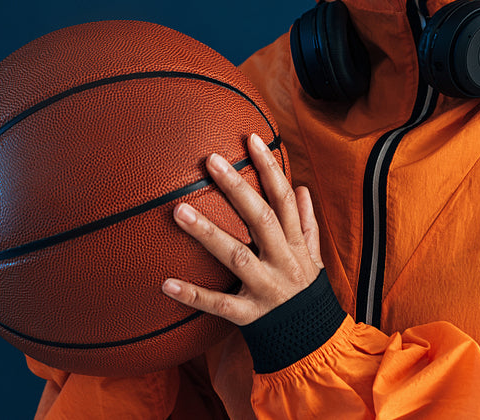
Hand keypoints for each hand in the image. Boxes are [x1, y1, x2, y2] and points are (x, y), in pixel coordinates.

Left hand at [162, 132, 323, 325]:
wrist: (314, 341)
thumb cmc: (306, 292)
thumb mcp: (313, 256)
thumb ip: (306, 223)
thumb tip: (300, 187)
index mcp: (295, 243)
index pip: (284, 197)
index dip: (269, 167)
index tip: (251, 138)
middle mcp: (282, 261)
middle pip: (261, 218)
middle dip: (237, 188)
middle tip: (210, 160)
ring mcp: (266, 288)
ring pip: (236, 257)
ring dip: (207, 233)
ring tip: (178, 210)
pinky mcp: (250, 315)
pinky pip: (219, 305)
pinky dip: (194, 295)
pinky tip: (166, 283)